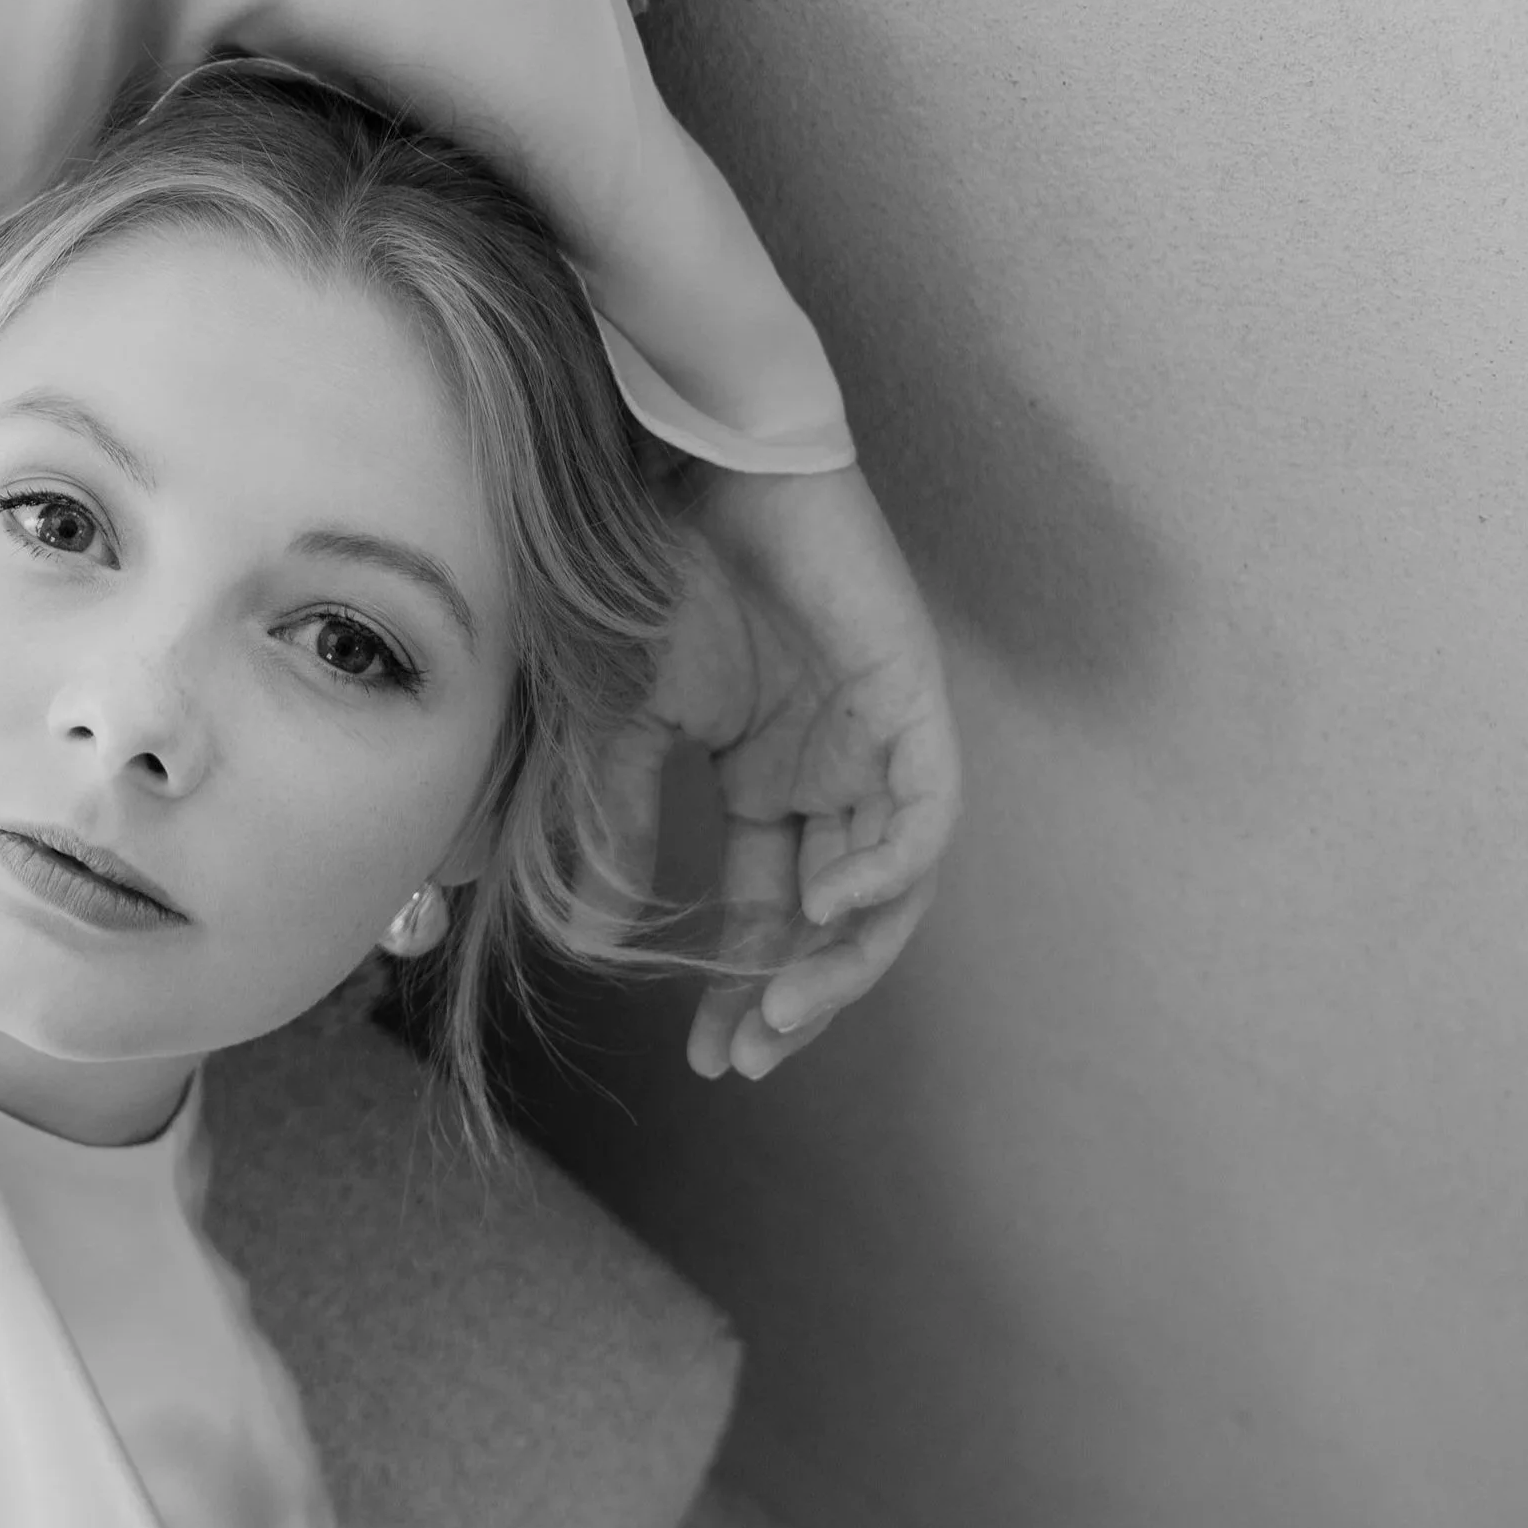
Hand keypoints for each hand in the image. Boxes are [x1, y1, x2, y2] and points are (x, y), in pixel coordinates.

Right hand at [584, 461, 960, 1080]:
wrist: (686, 470)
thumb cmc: (655, 579)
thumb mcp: (621, 728)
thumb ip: (619, 829)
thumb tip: (602, 938)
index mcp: (769, 783)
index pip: (766, 912)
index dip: (743, 987)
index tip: (710, 1057)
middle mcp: (832, 773)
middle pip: (839, 918)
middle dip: (801, 996)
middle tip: (753, 1055)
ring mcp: (876, 739)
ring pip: (892, 884)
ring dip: (846, 956)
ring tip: (788, 1004)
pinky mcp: (910, 701)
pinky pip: (925, 813)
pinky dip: (887, 870)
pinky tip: (825, 907)